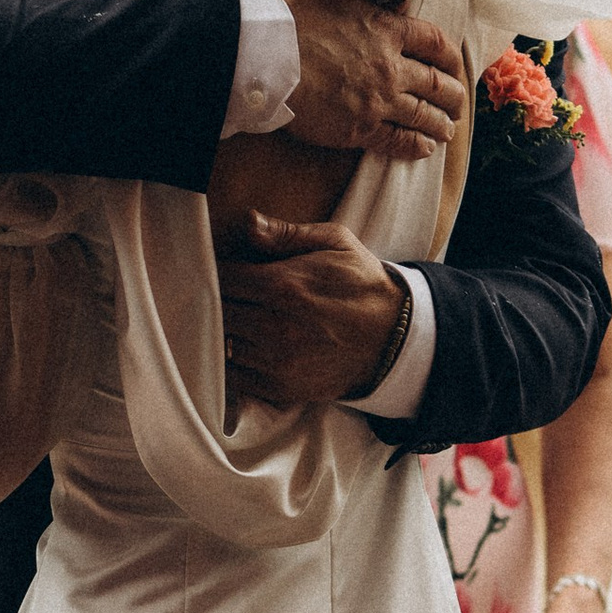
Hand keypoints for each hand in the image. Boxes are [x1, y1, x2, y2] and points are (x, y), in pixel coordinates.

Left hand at [217, 213, 406, 405]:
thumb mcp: (336, 242)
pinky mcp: (279, 389)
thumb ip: (286, 233)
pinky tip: (253, 346)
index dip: (217, 273)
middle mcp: (275, 328)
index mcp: (283, 287)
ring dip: (226, 333)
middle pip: (216, 313)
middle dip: (219, 302)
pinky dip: (237, 361)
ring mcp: (276, 363)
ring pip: (222, 345)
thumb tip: (247, 223)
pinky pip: (236, 375)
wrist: (394, 338)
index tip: (225, 272)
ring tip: (245, 320)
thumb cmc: (362, 284)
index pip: (222, 279)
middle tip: (233, 296)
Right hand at [284, 0, 465, 162]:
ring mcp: (377, 100)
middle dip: (452, 96)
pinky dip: (415, 146)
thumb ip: (367, 2)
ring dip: (440, 124)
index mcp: (386, 29)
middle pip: (437, 83)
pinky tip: (424, 148)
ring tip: (447, 131)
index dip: (450, 57)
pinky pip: (397, 141)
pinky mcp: (358, 129)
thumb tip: (394, 3)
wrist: (262, 56)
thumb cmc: (289, 19)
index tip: (454, 66)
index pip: (435, 43)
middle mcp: (390, 66)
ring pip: (423, 115)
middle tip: (457, 104)